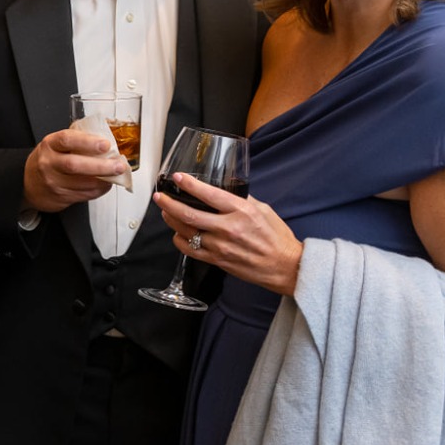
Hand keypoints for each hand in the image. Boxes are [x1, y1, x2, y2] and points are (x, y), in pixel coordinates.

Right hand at [23, 128, 126, 211]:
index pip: (67, 140)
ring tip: (117, 174)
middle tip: (118, 165)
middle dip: (101, 166)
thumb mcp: (56, 145)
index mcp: (50, 144)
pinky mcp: (60, 196)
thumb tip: (108, 141)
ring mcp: (53, 181)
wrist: (29, 185)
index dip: (88, 142)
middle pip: (75, 164)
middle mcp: (48, 163)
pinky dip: (99, 190)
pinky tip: (105, 184)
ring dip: (104, 180)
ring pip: (82, 183)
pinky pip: (84, 194)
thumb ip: (77, 141)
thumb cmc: (49, 161)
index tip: (106, 144)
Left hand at [153, 171, 303, 296]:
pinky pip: (189, 250)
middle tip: (159, 196)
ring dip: (171, 220)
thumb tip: (226, 189)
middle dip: (169, 203)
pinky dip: (179, 240)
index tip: (179, 177)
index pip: (209, 194)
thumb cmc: (276, 238)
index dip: (190, 185)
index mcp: (241, 211)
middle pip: (189, 214)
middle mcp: (228, 228)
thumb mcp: (263, 210)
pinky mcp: (217, 260)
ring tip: (165, 211)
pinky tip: (178, 233)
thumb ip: (242, 199)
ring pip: (186, 231)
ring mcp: (220, 246)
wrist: (285, 266)